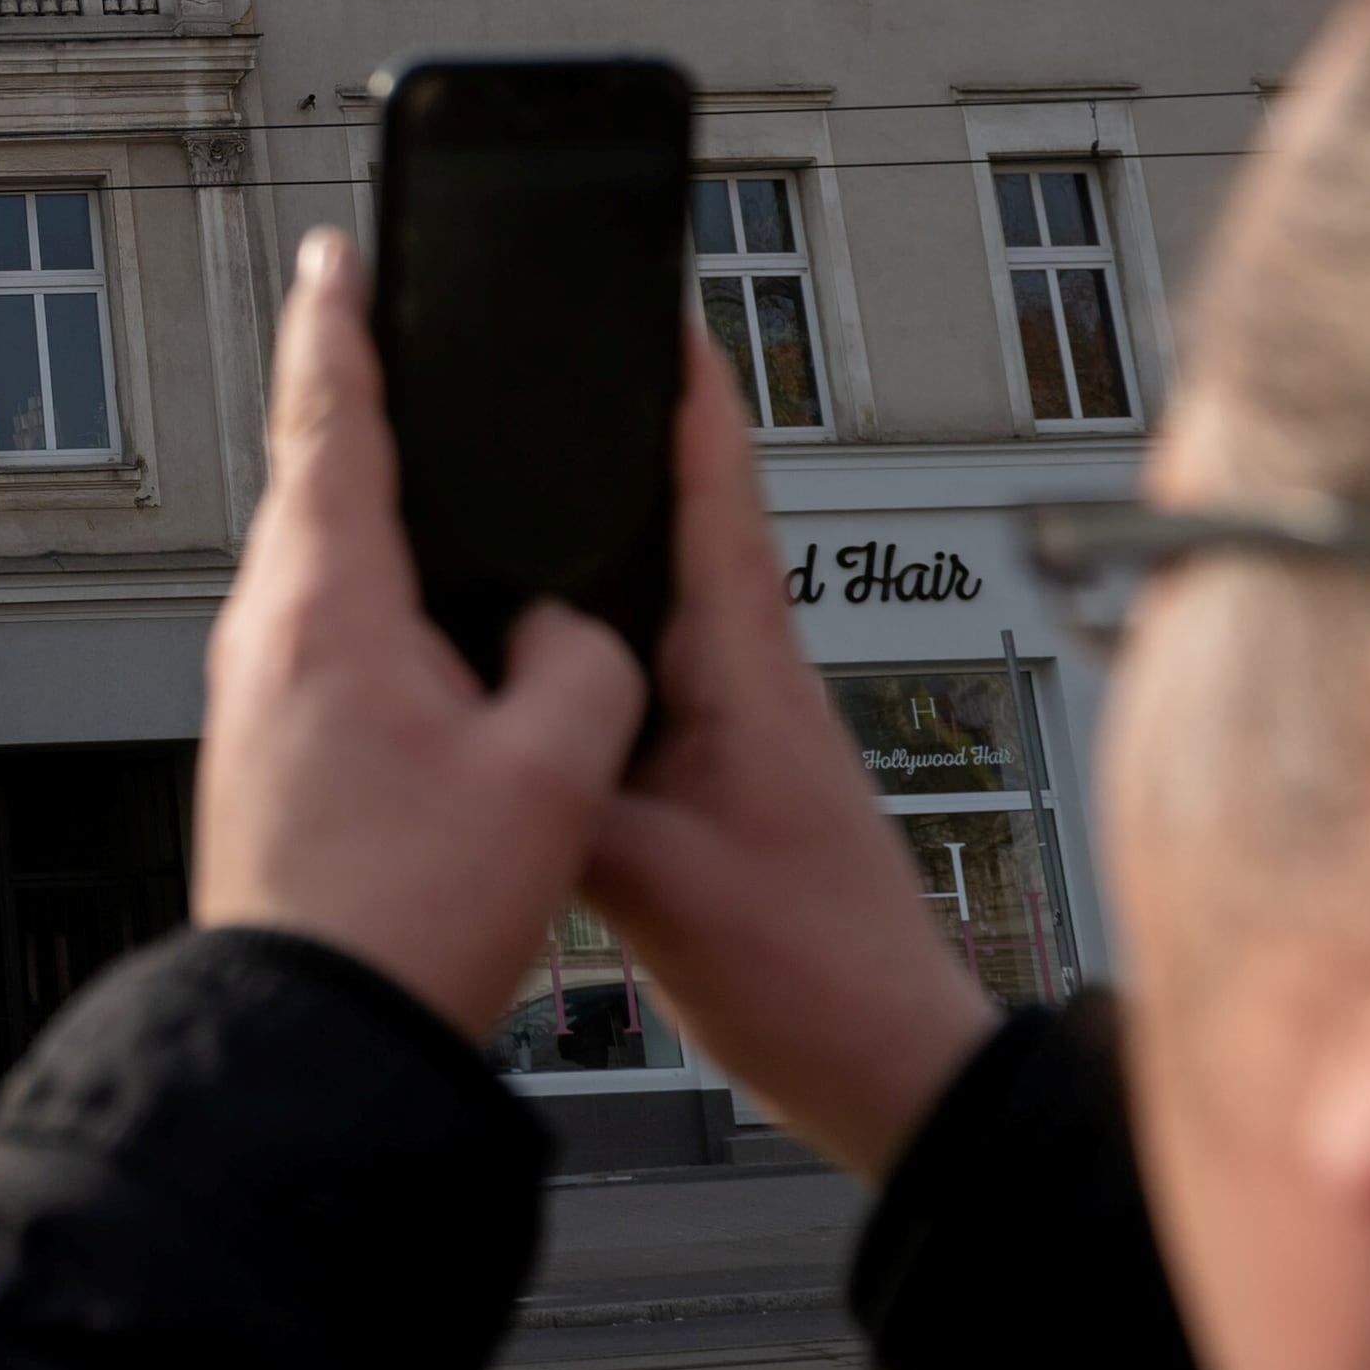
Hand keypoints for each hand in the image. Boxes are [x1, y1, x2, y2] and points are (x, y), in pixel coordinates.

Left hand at [195, 229, 645, 1042]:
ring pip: (314, 565)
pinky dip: (367, 596)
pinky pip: (315, 633)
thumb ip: (581, 664)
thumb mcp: (551, 775)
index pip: (330, 416)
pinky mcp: (258, 747)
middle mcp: (265, 631)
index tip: (339, 251)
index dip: (342, 322)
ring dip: (365, 512)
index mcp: (327, 604)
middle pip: (314, 480)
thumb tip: (560, 631)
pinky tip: (418, 626)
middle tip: (392, 340)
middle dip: (356, 406)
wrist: (307, 1036)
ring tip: (422, 474)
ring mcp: (248, 691)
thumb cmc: (406, 914)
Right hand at [577, 328, 998, 1176]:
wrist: (894, 1069)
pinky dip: (596, 632)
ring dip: (606, 533)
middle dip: (623, 431)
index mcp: (748, 671)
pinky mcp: (725, 777)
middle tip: (554, 358)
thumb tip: (475, 724)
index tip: (648, 300)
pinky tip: (537, 649)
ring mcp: (743, 726)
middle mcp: (752, 678)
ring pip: (661, 596)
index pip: (714, 491)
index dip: (683, 389)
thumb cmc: (816, 976)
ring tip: (523, 481)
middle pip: (682, 520)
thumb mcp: (657, 881)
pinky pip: (649, 670)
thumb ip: (562, 792)